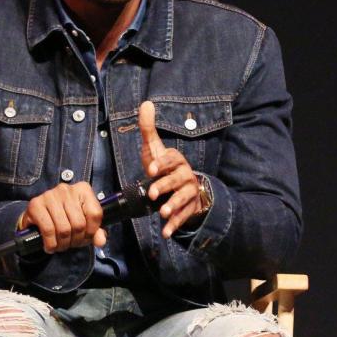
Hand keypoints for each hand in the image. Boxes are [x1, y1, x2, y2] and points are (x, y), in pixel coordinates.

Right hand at [20, 182, 106, 253]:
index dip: (91, 232)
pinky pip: (48, 230)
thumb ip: (95, 231)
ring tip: (61, 247)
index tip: (85, 239)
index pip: (95, 214)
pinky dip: (51, 243)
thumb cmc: (64, 216)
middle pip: (79, 223)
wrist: (37, 215)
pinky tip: (51, 246)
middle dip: (76, 240)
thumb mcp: (83, 221)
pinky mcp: (35, 205)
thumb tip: (100, 242)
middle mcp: (67, 189)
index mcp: (83, 190)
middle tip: (71, 245)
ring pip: (64, 229)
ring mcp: (50, 195)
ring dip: (63, 244)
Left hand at [139, 100, 204, 237]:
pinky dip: (175, 225)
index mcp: (176, 161)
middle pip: (177, 180)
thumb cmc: (166, 168)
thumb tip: (146, 103)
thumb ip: (149, 129)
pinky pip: (184, 217)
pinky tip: (165, 232)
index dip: (162, 164)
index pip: (171, 160)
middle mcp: (186, 176)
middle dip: (165, 187)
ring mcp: (189, 193)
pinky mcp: (190, 209)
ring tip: (162, 213)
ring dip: (173, 206)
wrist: (188, 189)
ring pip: (183, 199)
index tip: (150, 170)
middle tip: (151, 194)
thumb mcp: (156, 149)